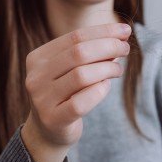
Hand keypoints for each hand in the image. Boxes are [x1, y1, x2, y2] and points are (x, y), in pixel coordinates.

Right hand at [21, 23, 130, 161]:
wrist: (48, 130)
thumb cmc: (66, 93)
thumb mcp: (73, 68)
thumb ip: (91, 52)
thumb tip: (121, 34)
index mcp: (38, 58)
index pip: (75, 36)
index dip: (104, 31)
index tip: (126, 30)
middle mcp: (35, 76)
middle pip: (79, 53)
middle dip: (108, 47)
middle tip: (126, 48)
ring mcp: (41, 99)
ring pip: (82, 75)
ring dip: (107, 69)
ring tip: (118, 70)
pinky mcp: (53, 119)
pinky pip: (81, 102)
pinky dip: (100, 91)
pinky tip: (106, 86)